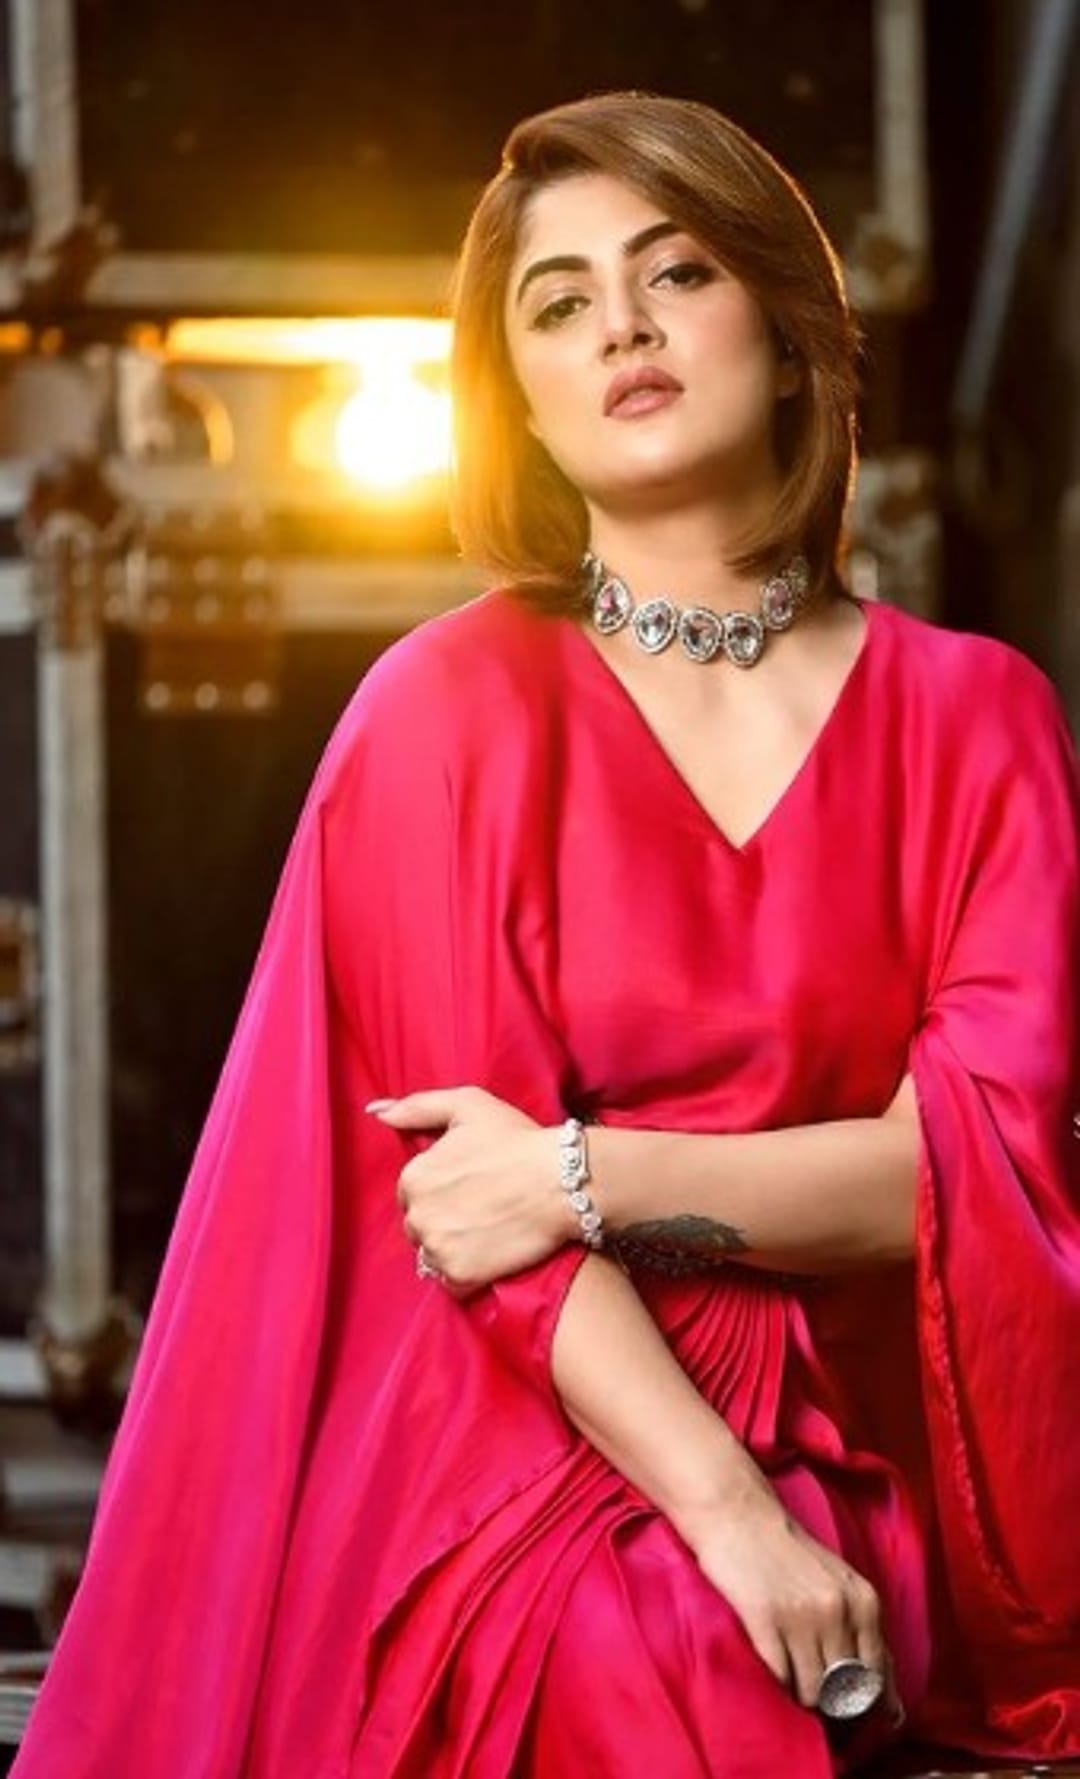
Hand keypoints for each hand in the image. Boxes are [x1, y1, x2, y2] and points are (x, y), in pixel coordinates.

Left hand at [368, 1087, 574, 1291]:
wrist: (563, 1182)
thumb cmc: (517, 1140)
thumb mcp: (467, 1106)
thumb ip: (416, 1108)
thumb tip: (377, 1111)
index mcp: (412, 1177)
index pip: (411, 1193)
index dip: (441, 1189)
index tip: (471, 1185)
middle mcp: (417, 1216)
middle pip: (419, 1226)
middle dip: (443, 1219)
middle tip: (483, 1207)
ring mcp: (438, 1248)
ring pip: (433, 1255)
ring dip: (453, 1247)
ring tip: (488, 1230)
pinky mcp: (461, 1276)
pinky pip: (451, 1282)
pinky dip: (468, 1272)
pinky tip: (491, 1251)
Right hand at [682, 1489, 900, 1718]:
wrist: (739, 1515)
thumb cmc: (789, 1553)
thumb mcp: (841, 1586)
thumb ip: (866, 1637)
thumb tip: (894, 1710)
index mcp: (864, 1602)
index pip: (877, 1678)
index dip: (859, 1696)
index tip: (842, 1695)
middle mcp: (838, 1611)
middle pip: (844, 1692)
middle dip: (829, 1697)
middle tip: (810, 1680)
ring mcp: (802, 1616)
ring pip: (812, 1692)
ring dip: (799, 1691)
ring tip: (788, 1668)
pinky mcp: (764, 1619)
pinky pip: (780, 1678)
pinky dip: (776, 1682)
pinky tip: (770, 1661)